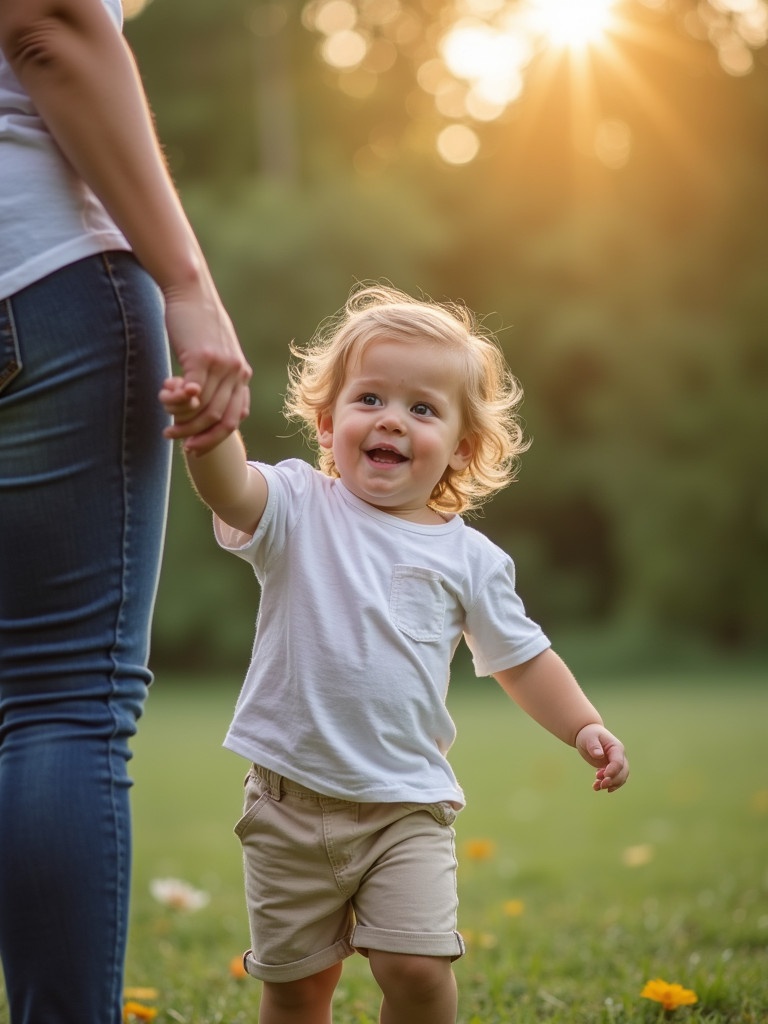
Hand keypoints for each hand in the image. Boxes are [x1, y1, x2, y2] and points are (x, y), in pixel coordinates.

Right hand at [161, 278, 251, 454]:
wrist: (190, 290)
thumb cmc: (197, 321)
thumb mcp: (212, 350)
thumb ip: (213, 375)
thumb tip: (201, 397)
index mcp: (242, 373)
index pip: (235, 417)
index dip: (217, 437)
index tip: (198, 447)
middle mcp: (237, 372)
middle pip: (221, 418)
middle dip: (200, 437)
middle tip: (179, 443)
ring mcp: (222, 365)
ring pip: (205, 408)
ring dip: (184, 423)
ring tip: (167, 428)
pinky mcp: (203, 357)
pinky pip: (193, 392)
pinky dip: (179, 404)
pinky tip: (166, 406)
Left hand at [575, 724, 628, 792]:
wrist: (588, 736)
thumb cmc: (589, 735)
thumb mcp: (589, 738)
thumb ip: (594, 746)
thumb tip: (599, 755)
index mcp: (616, 748)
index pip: (619, 762)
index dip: (613, 770)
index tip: (604, 776)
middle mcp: (620, 757)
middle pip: (623, 772)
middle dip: (613, 780)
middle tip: (601, 784)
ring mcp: (617, 764)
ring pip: (620, 778)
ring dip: (611, 785)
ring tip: (596, 787)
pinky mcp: (611, 769)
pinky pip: (614, 780)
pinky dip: (607, 785)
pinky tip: (597, 787)